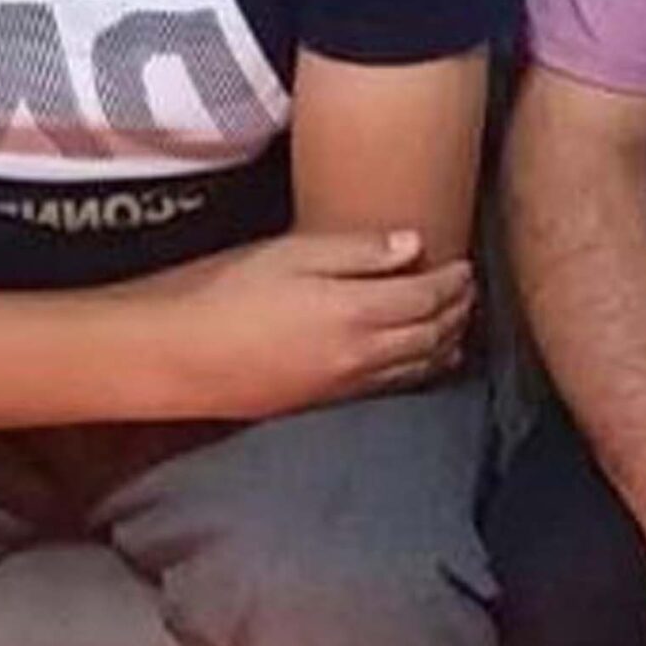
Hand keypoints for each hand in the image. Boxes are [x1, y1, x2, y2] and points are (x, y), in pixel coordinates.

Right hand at [137, 228, 474, 419]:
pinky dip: (417, 369)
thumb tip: (413, 244)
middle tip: (468, 290)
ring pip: (416, 367)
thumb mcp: (291, 254)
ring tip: (455, 323)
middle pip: (431, 335)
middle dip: (456, 311)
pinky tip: (417, 360)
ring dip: (444, 342)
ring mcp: (344, 385)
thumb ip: (357, 252)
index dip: (453, 282)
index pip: (427, 298)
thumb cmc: (225, 293)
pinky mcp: (323, 401)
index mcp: (357, 313)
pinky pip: (391, 386)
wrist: (176, 357)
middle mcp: (361, 356)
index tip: (464, 264)